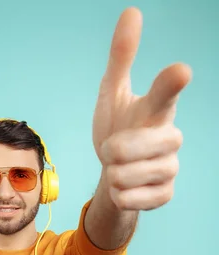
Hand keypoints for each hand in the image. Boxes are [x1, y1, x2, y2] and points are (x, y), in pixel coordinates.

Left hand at [92, 7, 191, 210]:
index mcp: (158, 108)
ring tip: (118, 167)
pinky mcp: (165, 194)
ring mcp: (170, 167)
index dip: (171, 82)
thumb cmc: (118, 125)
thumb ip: (122, 57)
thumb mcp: (113, 92)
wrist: (113, 169)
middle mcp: (170, 137)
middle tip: (111, 148)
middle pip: (138, 145)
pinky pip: (130, 199)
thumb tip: (132, 11)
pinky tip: (124, 187)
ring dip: (113, 173)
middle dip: (114, 150)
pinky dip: (118, 195)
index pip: (167, 92)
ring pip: (129, 176)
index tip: (180, 71)